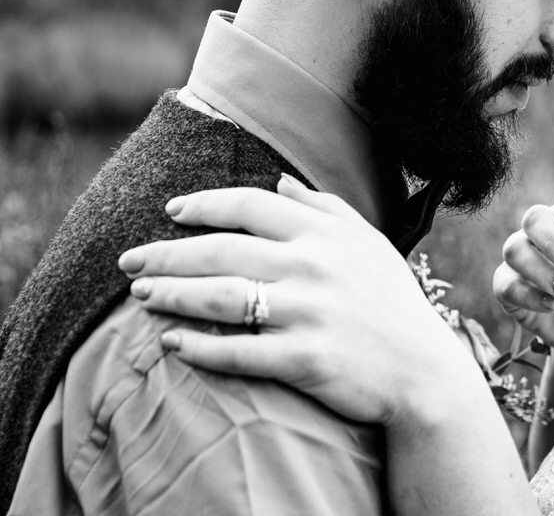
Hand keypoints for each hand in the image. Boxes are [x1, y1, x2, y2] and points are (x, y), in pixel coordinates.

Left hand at [117, 174, 479, 426]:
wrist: (423, 370)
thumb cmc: (393, 303)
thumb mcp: (368, 244)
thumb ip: (325, 208)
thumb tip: (280, 182)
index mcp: (326, 233)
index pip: (249, 206)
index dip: (204, 205)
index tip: (171, 212)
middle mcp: (314, 266)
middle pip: (222, 249)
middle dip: (167, 254)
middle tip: (130, 263)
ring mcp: (309, 312)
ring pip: (221, 296)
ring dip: (172, 294)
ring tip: (141, 297)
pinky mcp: (305, 358)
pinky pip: (237, 351)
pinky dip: (199, 347)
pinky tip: (172, 342)